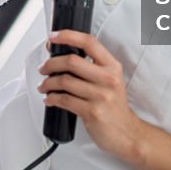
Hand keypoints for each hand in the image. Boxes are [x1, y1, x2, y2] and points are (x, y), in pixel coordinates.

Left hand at [37, 30, 146, 163]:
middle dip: (51, 63)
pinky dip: (51, 98)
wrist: (126, 133)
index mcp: (112, 66)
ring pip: (64, 81)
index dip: (68, 36)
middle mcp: (108, 79)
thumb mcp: (111, 80)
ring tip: (44, 86)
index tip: (53, 37)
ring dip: (48, 83)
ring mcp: (100, 96)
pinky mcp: (92, 112)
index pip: (89, 42)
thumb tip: (63, 55)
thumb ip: (93, 66)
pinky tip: (49, 99)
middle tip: (43, 68)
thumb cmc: (114, 106)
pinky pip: (64, 100)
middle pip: (71, 61)